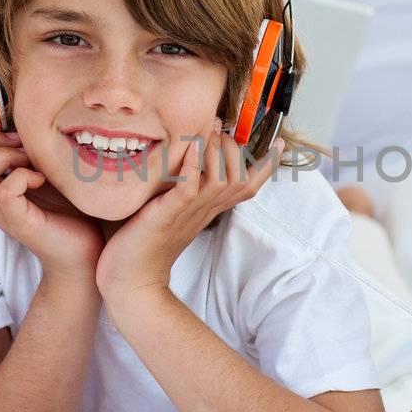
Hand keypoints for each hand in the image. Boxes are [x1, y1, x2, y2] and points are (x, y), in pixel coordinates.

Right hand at [0, 123, 102, 278]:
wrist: (84, 252)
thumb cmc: (68, 211)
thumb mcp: (42, 173)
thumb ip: (24, 154)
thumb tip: (20, 124)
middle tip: (21, 146)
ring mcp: (1, 213)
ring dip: (4, 156)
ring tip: (30, 163)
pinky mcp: (19, 221)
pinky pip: (3, 191)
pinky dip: (22, 176)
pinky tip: (40, 179)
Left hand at [96, 125, 282, 301]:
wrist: (131, 279)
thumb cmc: (146, 244)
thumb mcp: (173, 211)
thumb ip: (186, 190)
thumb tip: (189, 163)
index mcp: (209, 209)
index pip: (249, 186)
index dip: (267, 165)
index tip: (280, 141)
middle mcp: (205, 209)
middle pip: (241, 178)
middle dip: (236, 148)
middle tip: (220, 132)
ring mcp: (189, 212)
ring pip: (222, 179)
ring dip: (218, 152)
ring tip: (207, 134)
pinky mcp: (168, 214)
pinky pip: (189, 188)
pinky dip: (192, 165)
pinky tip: (191, 147)